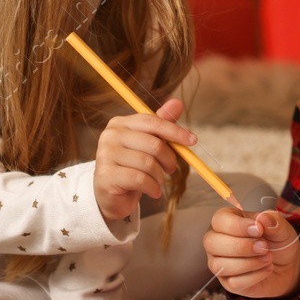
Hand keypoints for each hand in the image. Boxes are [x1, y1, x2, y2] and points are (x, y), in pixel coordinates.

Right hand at [93, 97, 194, 222]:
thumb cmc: (132, 167)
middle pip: (153, 144)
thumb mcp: (148, 144)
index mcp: (120, 123)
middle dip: (169, 159)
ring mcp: (105, 155)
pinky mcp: (106, 175)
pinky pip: (140, 179)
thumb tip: (178, 103)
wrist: (111, 196)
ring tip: (158, 181)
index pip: (152, 122)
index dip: (175, 131)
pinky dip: (153, 187)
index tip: (193, 140)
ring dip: (160, 176)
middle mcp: (110, 135)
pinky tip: (154, 191)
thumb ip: (161, 125)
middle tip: (171, 169)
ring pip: (148, 163)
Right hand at [204, 207, 299, 298]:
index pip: (219, 220)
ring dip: (248, 263)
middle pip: (211, 243)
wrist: (286, 265)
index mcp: (226, 221)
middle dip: (241, 246)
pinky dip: (254, 276)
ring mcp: (220, 263)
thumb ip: (273, 220)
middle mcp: (217, 241)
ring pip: (219, 265)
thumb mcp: (281, 227)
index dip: (238, 226)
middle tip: (264, 247)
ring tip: (268, 258)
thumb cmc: (277, 241)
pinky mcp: (228, 282)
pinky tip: (266, 268)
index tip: (259, 230)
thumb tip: (263, 218)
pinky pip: (233, 282)